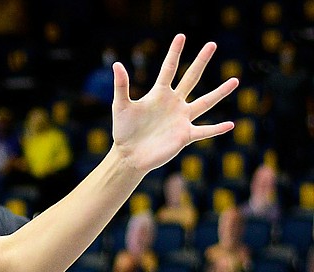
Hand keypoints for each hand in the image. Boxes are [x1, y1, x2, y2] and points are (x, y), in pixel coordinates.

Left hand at [111, 34, 238, 173]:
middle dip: (200, 62)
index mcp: (159, 94)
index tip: (181, 36)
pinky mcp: (185, 136)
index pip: (169, 69)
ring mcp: (181, 119)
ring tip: (235, 80)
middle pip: (191, 78)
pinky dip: (217, 129)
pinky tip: (231, 124)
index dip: (174, 53)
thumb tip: (117, 64)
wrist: (129, 155)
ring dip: (220, 92)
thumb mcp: (121, 106)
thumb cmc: (124, 130)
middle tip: (212, 44)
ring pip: (205, 102)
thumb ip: (121, 86)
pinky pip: (204, 131)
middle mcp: (174, 103)